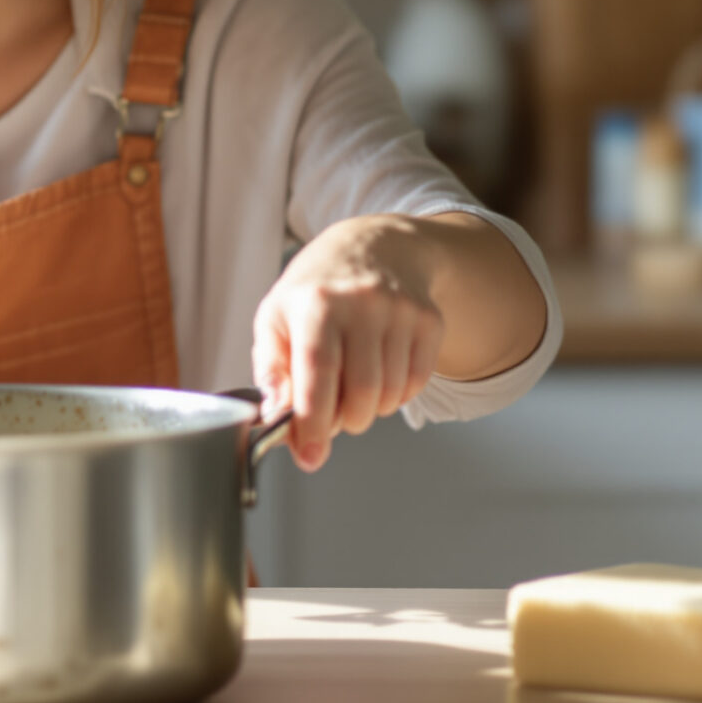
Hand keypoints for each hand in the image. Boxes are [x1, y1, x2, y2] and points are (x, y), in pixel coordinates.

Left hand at [251, 215, 446, 472]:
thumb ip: (271, 371)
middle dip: (343, 422)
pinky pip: (415, 385)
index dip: (313, 421)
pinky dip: (394, 396)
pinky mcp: (429, 320)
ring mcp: (401, 310)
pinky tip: (378, 373)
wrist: (374, 246)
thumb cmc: (316, 289)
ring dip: (367, 410)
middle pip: (360, 393)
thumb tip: (276, 417)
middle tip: (330, 415)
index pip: (317, 372)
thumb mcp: (276, 318)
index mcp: (316, 302)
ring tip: (351, 387)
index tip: (309, 456)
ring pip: (390, 395)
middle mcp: (362, 302)